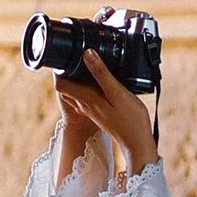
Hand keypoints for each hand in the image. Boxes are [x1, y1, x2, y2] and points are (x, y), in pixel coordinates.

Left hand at [56, 50, 155, 175]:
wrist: (137, 142)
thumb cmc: (130, 119)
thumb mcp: (117, 92)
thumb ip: (101, 74)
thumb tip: (87, 54)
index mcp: (86, 98)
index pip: (60, 84)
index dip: (59, 69)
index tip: (66, 55)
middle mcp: (84, 105)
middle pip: (66, 86)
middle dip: (68, 71)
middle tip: (77, 55)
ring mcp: (91, 110)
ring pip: (76, 91)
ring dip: (78, 78)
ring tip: (89, 64)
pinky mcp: (98, 112)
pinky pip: (86, 96)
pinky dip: (88, 86)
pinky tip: (100, 81)